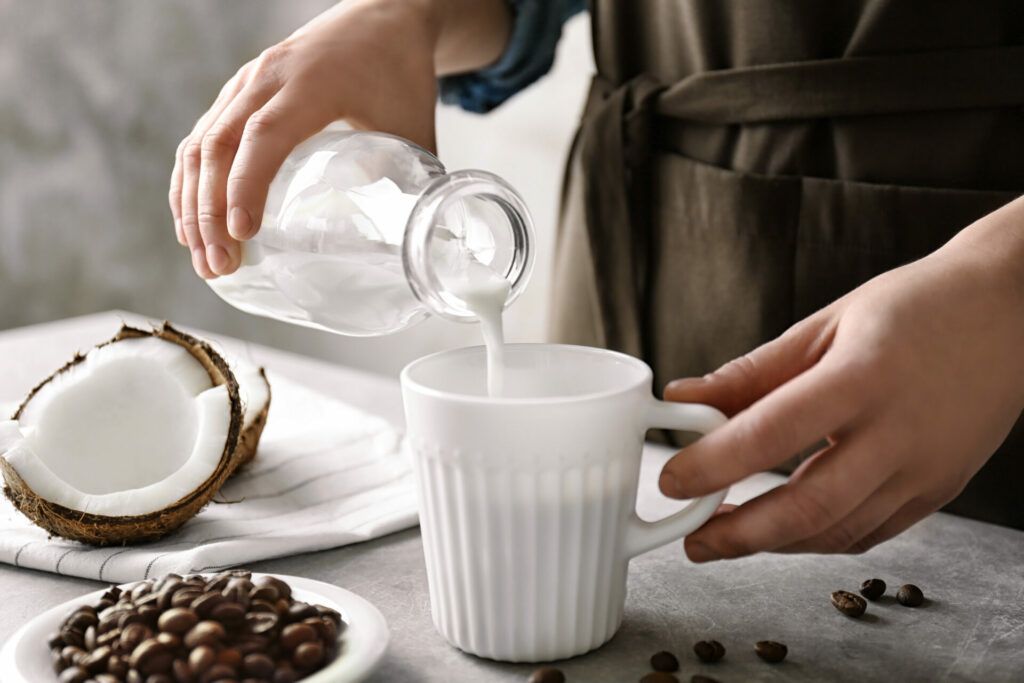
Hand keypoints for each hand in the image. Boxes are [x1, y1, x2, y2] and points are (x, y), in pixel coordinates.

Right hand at [168, 0, 440, 277]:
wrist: (384, 17)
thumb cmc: (399, 71)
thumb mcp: (413, 125)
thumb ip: (410, 181)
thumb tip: (407, 241)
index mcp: (313, 83)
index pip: (264, 136)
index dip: (246, 185)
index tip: (242, 233)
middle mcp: (267, 78)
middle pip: (218, 145)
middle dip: (210, 212)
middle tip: (218, 265)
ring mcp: (246, 83)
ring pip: (201, 143)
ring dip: (194, 204)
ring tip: (203, 259)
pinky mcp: (239, 92)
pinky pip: (202, 138)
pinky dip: (191, 183)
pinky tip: (192, 223)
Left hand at [660, 205, 1023, 561]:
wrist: (1012, 313)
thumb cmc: (917, 307)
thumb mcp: (826, 323)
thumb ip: (753, 371)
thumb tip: (684, 397)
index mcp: (861, 377)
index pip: (772, 433)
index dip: (713, 465)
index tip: (671, 480)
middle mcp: (898, 432)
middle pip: (808, 506)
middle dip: (739, 534)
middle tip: (693, 539)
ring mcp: (926, 469)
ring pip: (839, 531)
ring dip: (775, 544)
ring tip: (726, 537)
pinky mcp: (940, 490)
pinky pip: (872, 534)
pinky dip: (820, 540)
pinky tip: (785, 531)